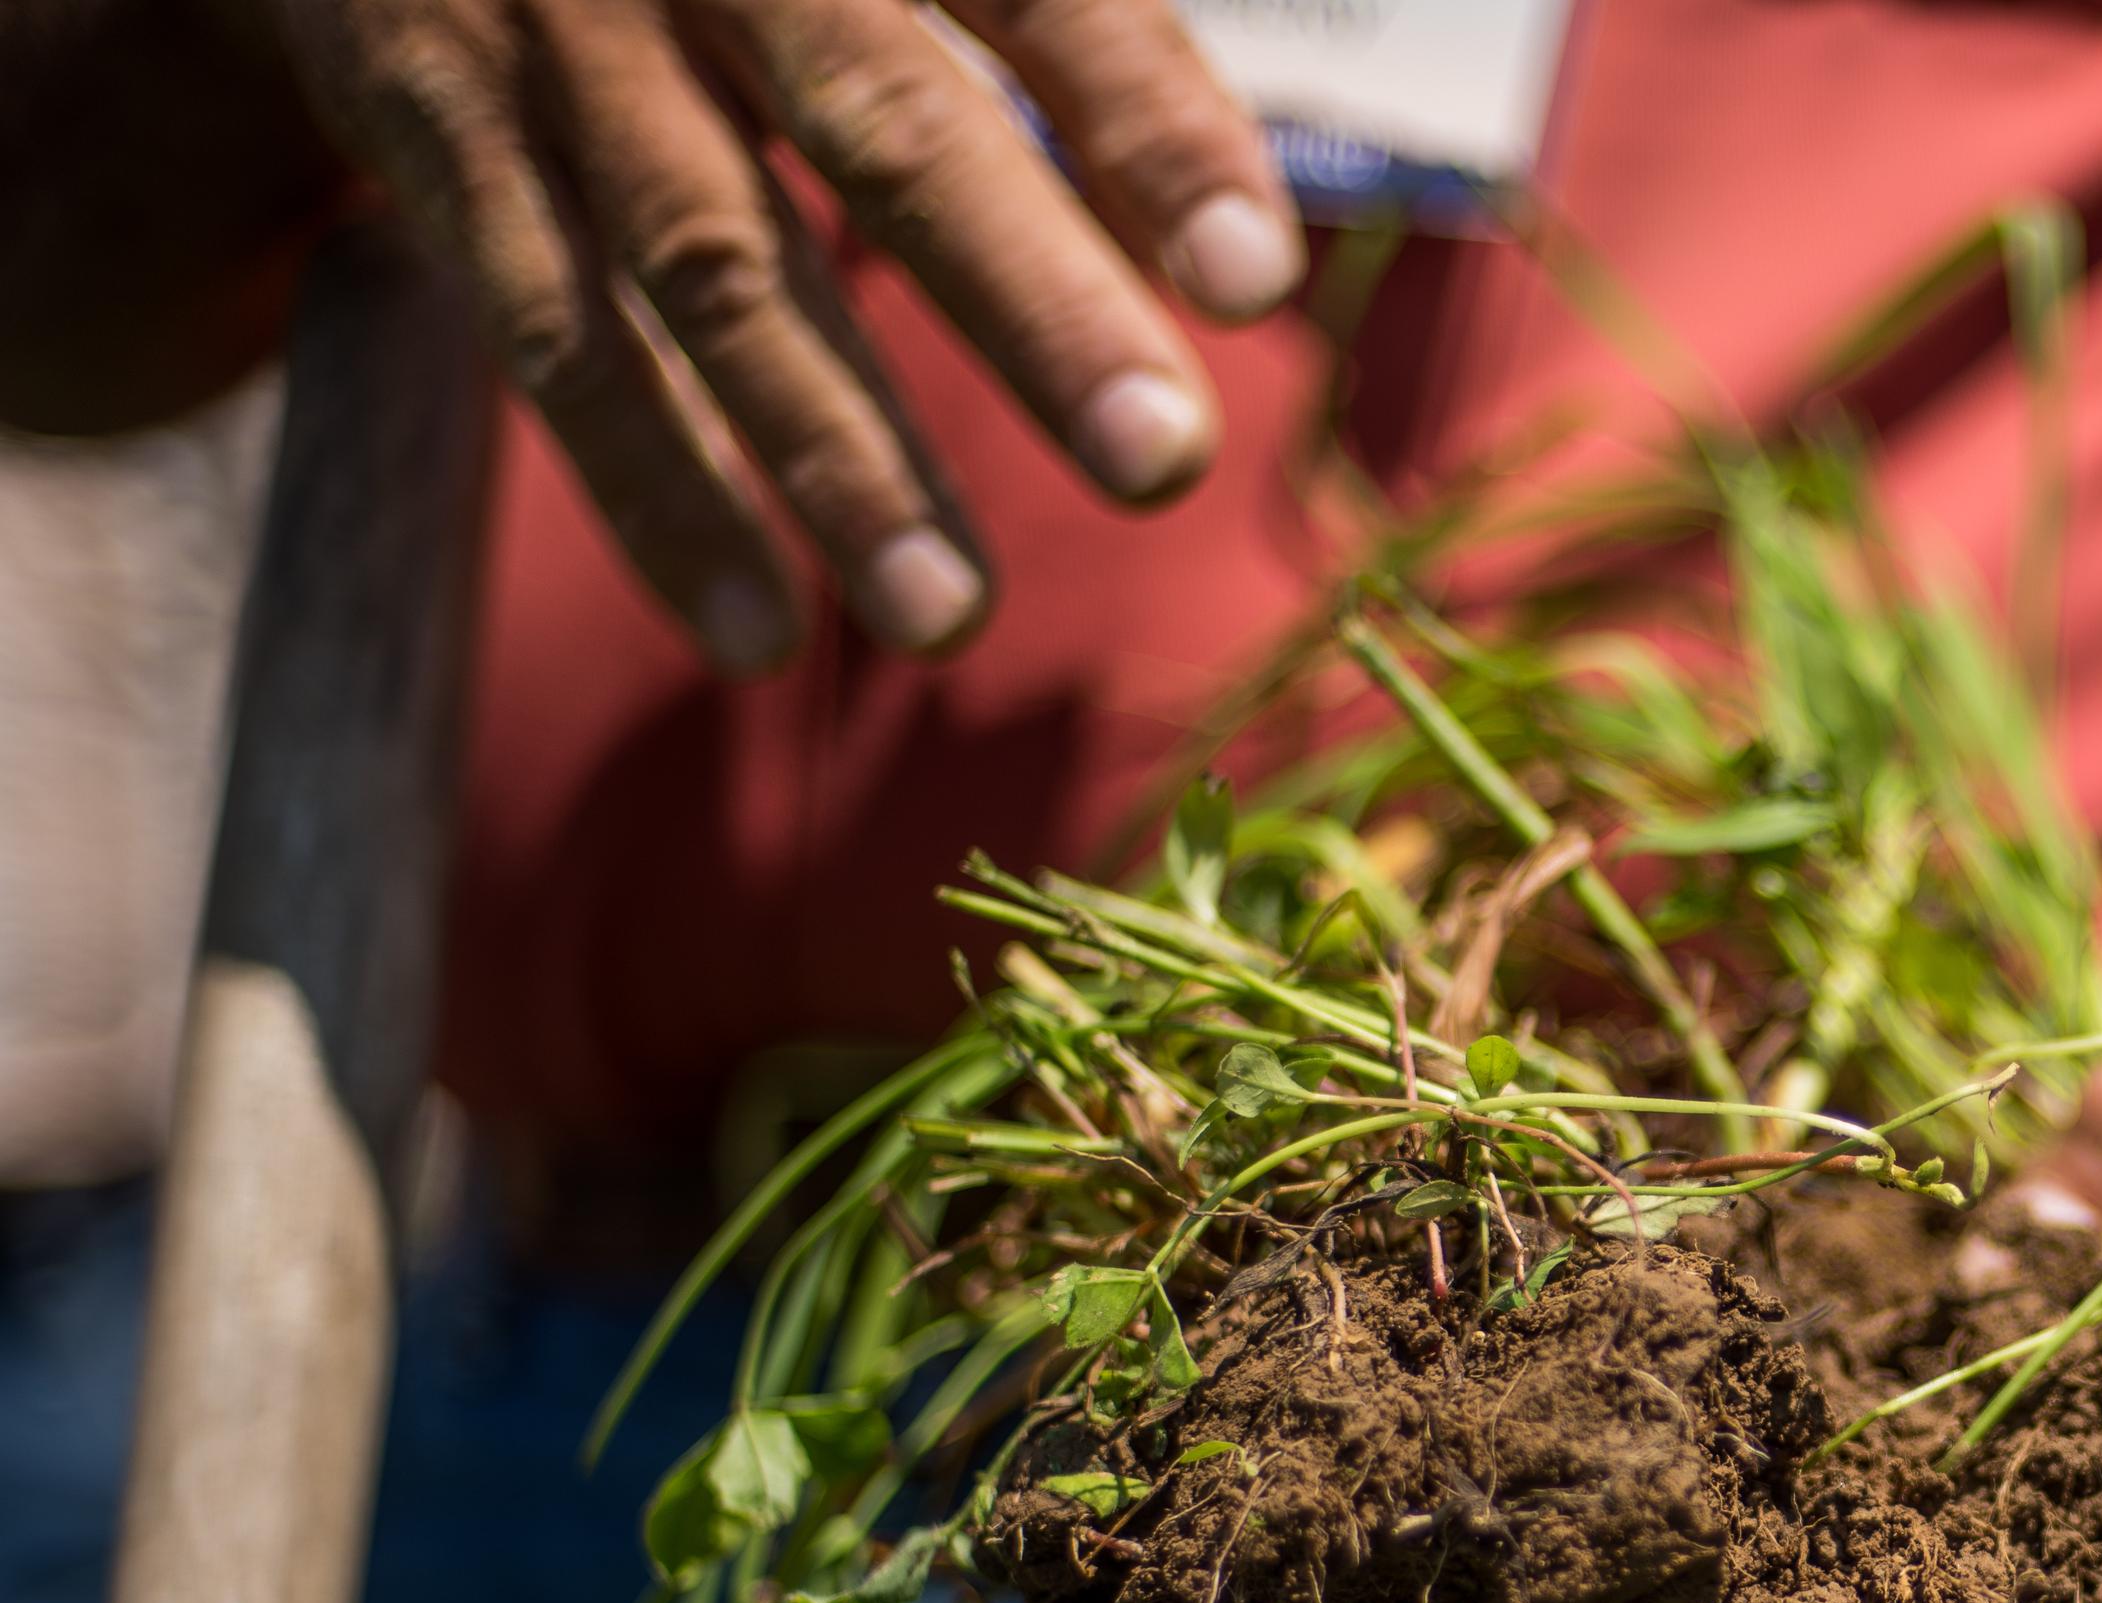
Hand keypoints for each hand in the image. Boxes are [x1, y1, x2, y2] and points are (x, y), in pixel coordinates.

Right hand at [261, 0, 1302, 665]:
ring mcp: (563, 40)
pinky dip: (656, 493)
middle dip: (1032, 306)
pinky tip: (756, 634)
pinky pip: (552, 333)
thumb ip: (1056, 40)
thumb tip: (1227, 259)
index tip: (1252, 283)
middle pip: (889, 129)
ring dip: (838, 456)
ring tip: (949, 620)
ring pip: (715, 264)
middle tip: (1163, 465)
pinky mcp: (438, 129)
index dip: (1148, 126)